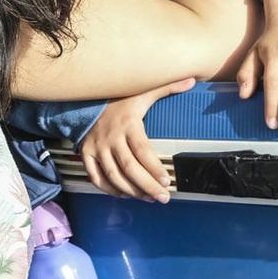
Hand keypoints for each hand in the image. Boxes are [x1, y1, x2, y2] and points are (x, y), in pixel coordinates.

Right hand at [81, 82, 186, 201]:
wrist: (86, 97)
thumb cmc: (120, 98)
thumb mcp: (143, 92)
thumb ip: (168, 87)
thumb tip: (192, 80)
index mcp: (128, 124)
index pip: (142, 151)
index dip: (154, 168)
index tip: (167, 181)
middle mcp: (111, 138)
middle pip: (129, 168)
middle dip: (147, 186)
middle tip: (163, 197)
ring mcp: (97, 147)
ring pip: (113, 175)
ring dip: (131, 191)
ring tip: (148, 199)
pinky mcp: (85, 153)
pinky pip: (95, 176)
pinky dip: (108, 189)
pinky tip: (124, 194)